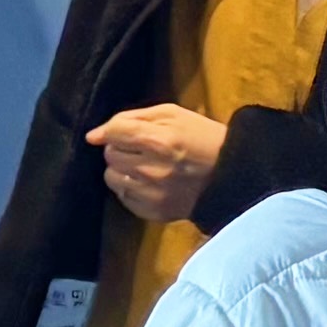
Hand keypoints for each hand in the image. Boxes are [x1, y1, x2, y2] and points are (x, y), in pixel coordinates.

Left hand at [90, 104, 226, 225]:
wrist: (231, 175)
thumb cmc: (203, 138)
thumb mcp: (173, 114)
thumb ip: (132, 118)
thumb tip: (95, 135)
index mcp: (158, 140)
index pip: (114, 132)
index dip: (110, 130)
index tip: (114, 133)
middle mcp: (151, 169)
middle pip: (110, 155)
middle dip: (120, 148)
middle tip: (141, 148)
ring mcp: (151, 193)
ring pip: (112, 178)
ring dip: (122, 169)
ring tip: (143, 166)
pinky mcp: (153, 211)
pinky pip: (123, 198)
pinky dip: (131, 188)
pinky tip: (149, 182)